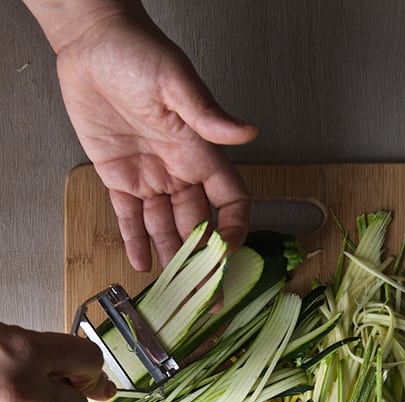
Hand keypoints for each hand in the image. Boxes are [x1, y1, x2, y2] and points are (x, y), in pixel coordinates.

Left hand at [53, 5, 257, 269]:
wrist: (91, 43)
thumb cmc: (138, 52)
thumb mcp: (175, 81)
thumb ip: (208, 114)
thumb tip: (247, 133)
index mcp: (198, 153)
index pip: (228, 200)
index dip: (232, 228)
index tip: (229, 253)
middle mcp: (177, 170)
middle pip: (197, 224)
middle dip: (203, 259)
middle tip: (206, 290)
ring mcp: (149, 177)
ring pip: (165, 227)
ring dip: (171, 256)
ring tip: (175, 287)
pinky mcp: (118, 176)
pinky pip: (129, 217)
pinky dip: (135, 240)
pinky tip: (142, 263)